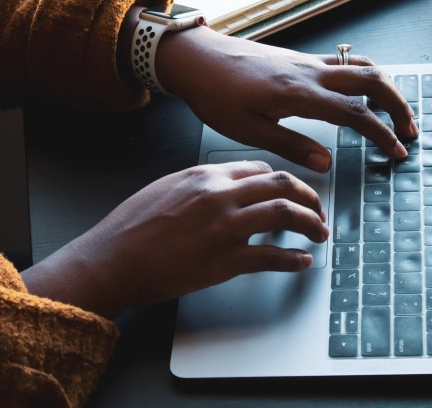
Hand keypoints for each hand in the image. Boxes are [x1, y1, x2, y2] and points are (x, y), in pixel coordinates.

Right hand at [22, 161, 327, 318]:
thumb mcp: (167, 187)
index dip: (283, 181)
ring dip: (311, 223)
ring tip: (319, 233)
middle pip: (282, 185)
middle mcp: (220, 195)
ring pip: (285, 214)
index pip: (260, 169)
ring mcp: (224, 228)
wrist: (112, 260)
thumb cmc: (131, 226)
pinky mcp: (224, 261)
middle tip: (318, 209)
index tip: (292, 192)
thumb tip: (229, 187)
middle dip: (309, 196)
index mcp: (206, 175)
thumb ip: (202, 184)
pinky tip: (302, 262)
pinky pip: (271, 257)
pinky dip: (293, 260)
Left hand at [156, 26, 417, 171]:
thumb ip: (292, 146)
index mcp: (299, 93)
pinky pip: (344, 62)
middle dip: (398, 104)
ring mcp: (307, 61)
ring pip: (361, 65)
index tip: (397, 152)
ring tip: (395, 111)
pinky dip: (365, 76)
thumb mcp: (248, 131)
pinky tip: (362, 92)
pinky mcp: (300, 58)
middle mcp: (310, 72)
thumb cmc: (216, 95)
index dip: (381, 133)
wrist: (197, 58)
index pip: (356, 113)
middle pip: (372, 80)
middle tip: (409, 130)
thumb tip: (327, 163)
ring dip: (385, 87)